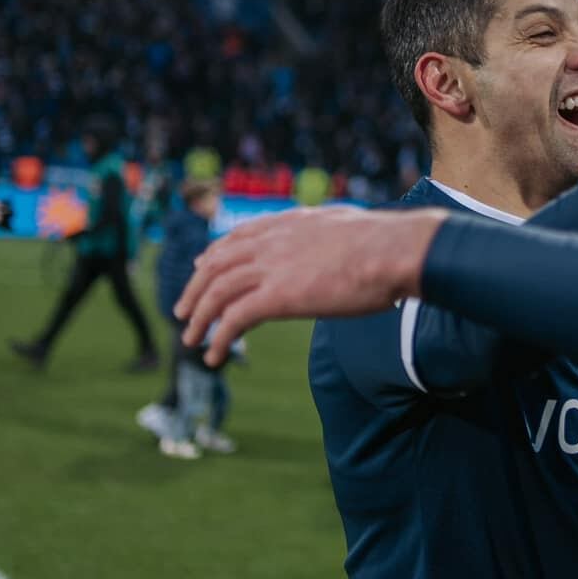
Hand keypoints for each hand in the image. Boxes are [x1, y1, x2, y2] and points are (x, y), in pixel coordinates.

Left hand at [175, 207, 448, 364]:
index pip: (239, 236)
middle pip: (218, 263)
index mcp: (290, 223)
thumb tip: (345, 240)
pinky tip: (213, 355)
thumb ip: (333, 234)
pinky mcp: (278, 296)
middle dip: (195, 288)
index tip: (202, 266)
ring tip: (190, 340)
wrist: (395, 251)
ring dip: (199, 317)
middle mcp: (273, 240)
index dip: (215, 254)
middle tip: (183, 311)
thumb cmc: (388, 244)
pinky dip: (218, 338)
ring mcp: (273, 267)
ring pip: (217, 292)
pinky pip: (234, 319)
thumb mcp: (351, 227)